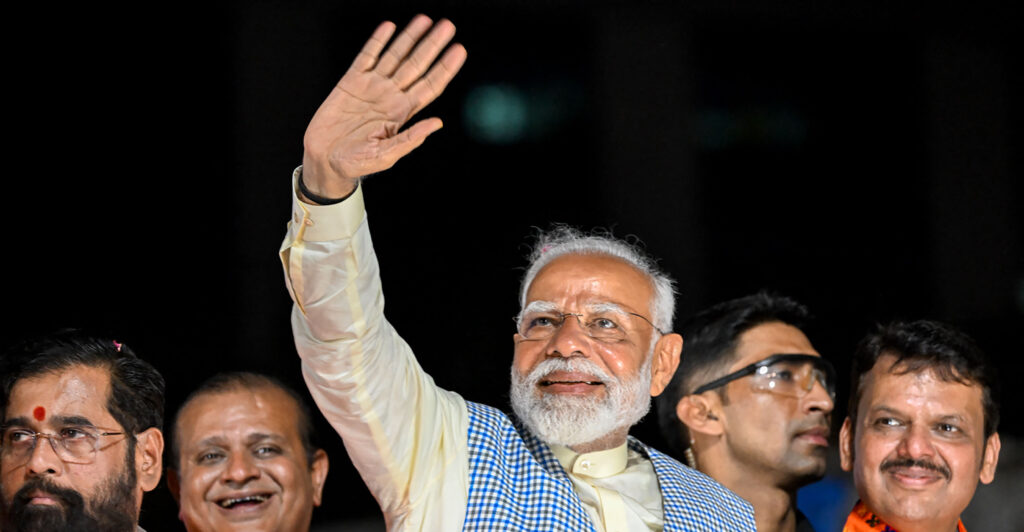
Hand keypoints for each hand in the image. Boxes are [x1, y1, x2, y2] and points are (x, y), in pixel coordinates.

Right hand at [301, 15, 466, 199]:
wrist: (325, 159)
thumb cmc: (356, 163)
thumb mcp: (386, 156)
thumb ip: (410, 139)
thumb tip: (437, 123)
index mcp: (402, 113)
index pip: (430, 86)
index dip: (445, 68)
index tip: (459, 51)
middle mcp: (390, 96)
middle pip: (417, 66)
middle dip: (432, 46)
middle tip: (448, 27)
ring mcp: (372, 87)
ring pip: (395, 56)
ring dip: (410, 38)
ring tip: (424, 20)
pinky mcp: (350, 82)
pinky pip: (367, 56)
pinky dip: (377, 42)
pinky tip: (389, 28)